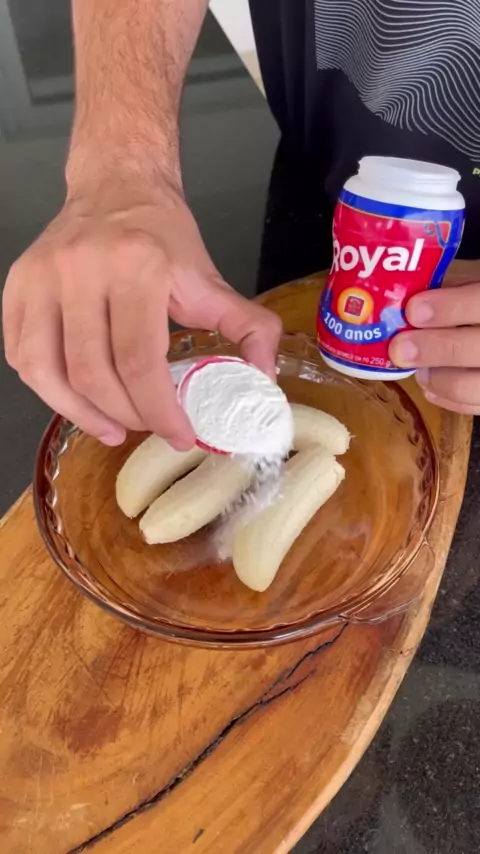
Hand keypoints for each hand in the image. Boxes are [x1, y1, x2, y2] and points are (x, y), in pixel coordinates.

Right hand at [3, 178, 281, 447]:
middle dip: (126, 415)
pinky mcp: (16, 286)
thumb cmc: (161, 236)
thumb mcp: (211, 278)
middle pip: (94, 374)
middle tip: (148, 426)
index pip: (140, 362)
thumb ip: (249, 327)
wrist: (117, 184)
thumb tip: (263, 378)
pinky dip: (49, 390)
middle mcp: (81, 269)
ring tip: (112, 429)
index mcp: (137, 266)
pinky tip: (77, 401)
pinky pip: (22, 356)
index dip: (160, 411)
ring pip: (49, 372)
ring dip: (82, 414)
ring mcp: (40, 278)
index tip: (179, 436)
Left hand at [389, 261, 479, 413]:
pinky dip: (445, 398)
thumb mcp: (477, 289)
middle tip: (400, 349)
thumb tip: (408, 304)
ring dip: (434, 378)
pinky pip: (471, 405)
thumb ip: (454, 292)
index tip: (413, 310)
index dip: (447, 308)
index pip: (479, 303)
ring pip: (467, 385)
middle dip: (431, 349)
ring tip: (418, 370)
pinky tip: (430, 386)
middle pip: (472, 349)